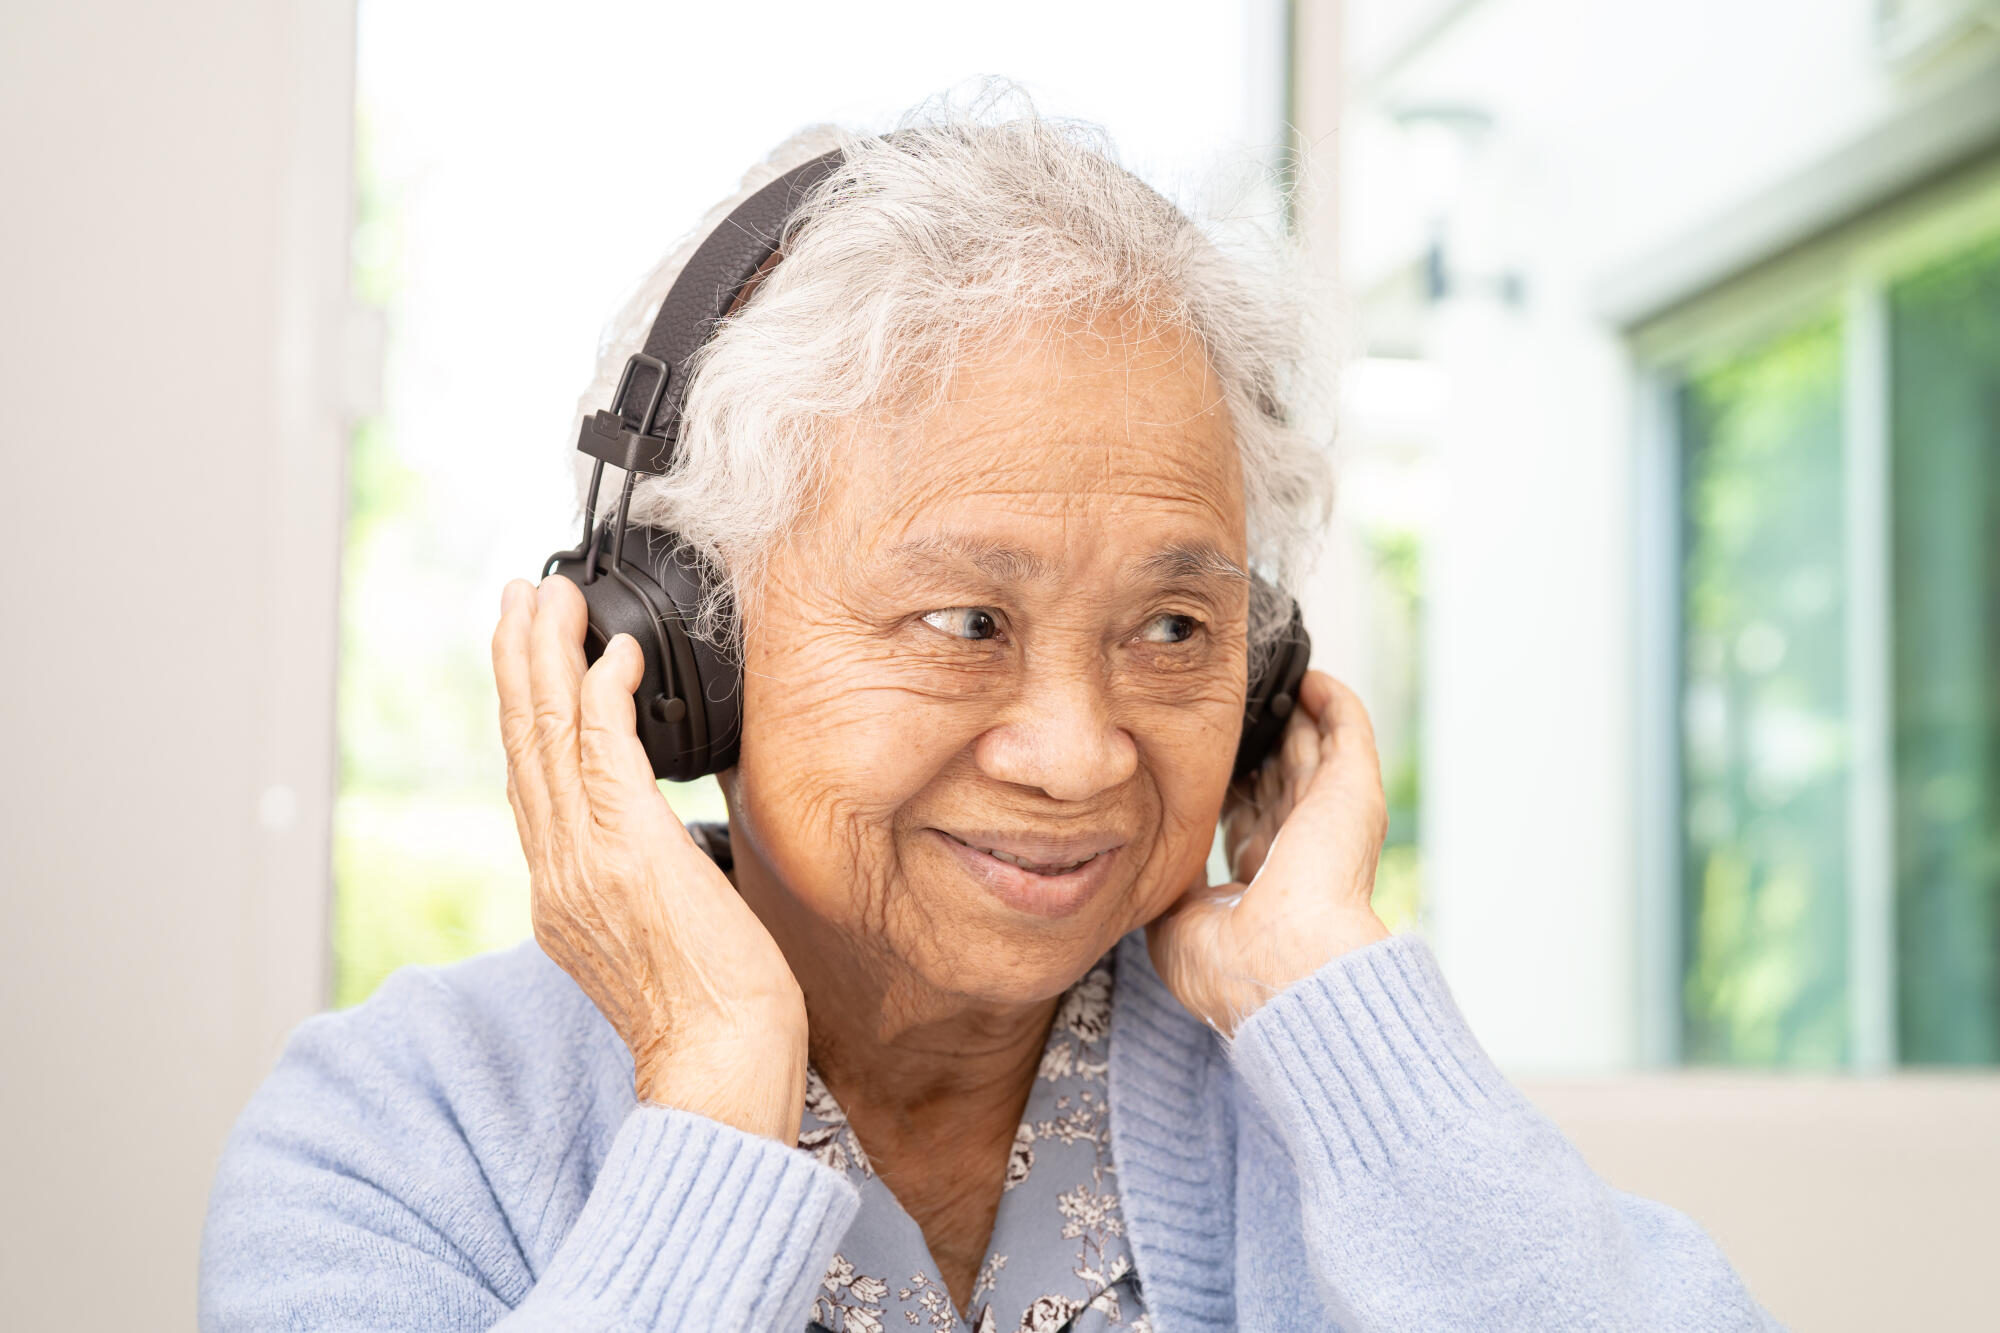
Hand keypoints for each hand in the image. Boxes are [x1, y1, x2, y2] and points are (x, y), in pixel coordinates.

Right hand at [491, 574, 806, 1140]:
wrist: (720, 1064)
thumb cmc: (712, 1013)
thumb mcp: (657, 938)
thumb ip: (641, 882)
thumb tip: (664, 847)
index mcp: (562, 892)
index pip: (531, 782)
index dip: (525, 712)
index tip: (528, 659)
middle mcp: (558, 871)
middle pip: (523, 743)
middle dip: (519, 662)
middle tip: (520, 596)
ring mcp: (586, 860)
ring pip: (549, 734)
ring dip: (546, 656)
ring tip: (545, 597)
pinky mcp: (630, 850)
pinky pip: (603, 751)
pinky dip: (602, 695)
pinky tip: (612, 652)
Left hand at [1147, 670, 1391, 1035]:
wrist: (1285, 966)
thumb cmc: (1230, 964)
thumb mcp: (1177, 922)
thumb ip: (1169, 880)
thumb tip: (1152, 856)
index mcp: (1262, 881)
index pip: (1247, 819)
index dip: (1228, 787)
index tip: (1201, 758)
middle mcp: (1298, 848)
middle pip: (1277, 779)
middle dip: (1258, 745)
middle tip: (1231, 707)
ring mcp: (1329, 818)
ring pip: (1312, 750)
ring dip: (1293, 716)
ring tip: (1267, 681)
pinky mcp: (1353, 792)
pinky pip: (1347, 731)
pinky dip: (1332, 702)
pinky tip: (1309, 680)